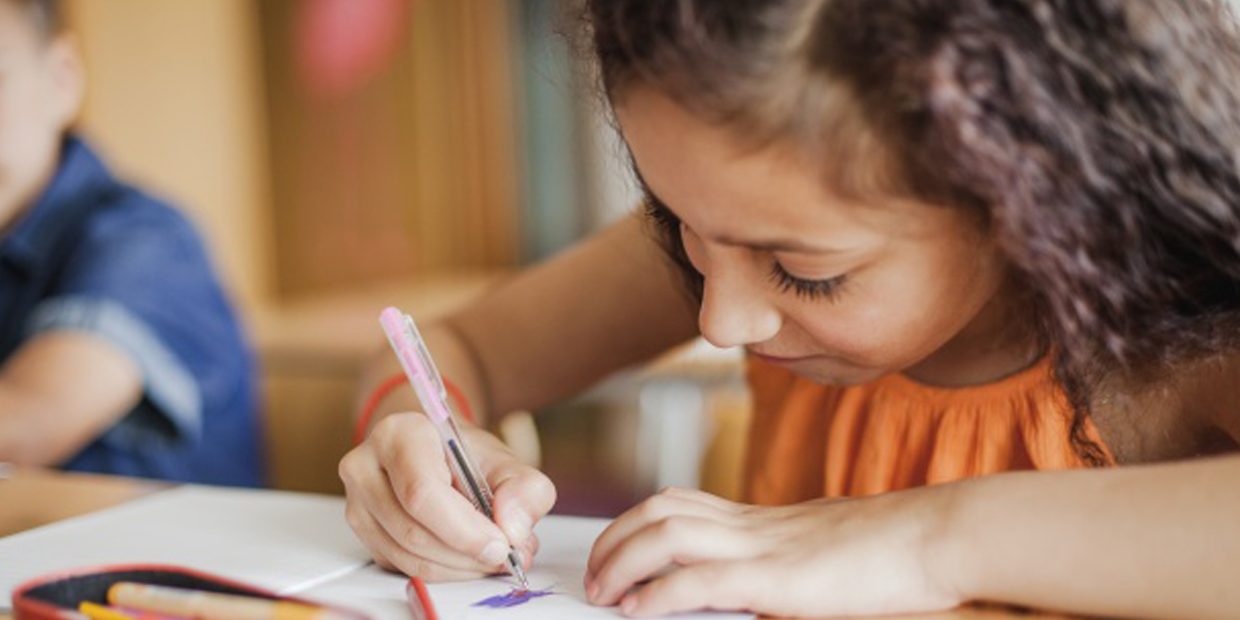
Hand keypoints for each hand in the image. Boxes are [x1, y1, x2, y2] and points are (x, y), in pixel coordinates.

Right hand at [339, 412, 556, 580]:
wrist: (438, 455)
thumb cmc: (466, 457)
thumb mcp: (507, 462)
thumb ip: (525, 490)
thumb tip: (513, 528)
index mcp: (399, 434)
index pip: (422, 493)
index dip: (464, 529)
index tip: (500, 545)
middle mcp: (366, 466)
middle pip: (414, 531)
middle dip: (467, 553)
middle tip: (505, 555)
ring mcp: (358, 503)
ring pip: (409, 556)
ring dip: (459, 567)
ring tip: (492, 555)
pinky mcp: (363, 535)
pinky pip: (404, 567)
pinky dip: (445, 572)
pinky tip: (467, 557)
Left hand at [584, 486, 963, 617]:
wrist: (936, 536)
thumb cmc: (893, 550)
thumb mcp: (824, 549)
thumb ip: (784, 559)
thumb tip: (757, 585)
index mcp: (763, 519)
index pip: (680, 503)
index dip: (636, 524)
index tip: (615, 552)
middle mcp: (753, 524)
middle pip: (660, 510)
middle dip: (613, 540)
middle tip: (593, 576)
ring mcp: (763, 547)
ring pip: (665, 535)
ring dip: (621, 563)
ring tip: (602, 593)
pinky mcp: (776, 578)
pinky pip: (698, 579)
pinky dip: (657, 593)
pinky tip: (636, 612)